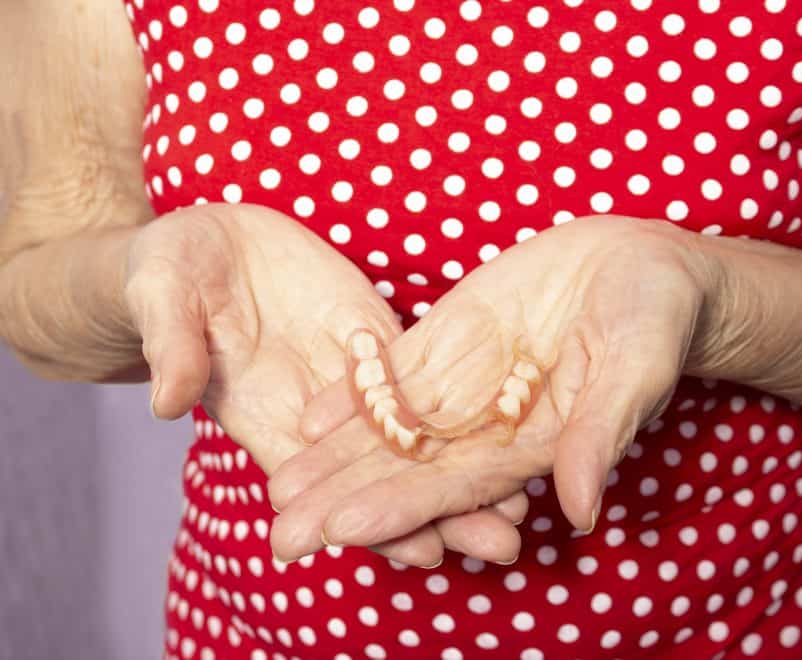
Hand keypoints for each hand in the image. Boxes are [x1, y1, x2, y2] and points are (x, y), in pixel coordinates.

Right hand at [122, 203, 525, 564]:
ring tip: (524, 502)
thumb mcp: (163, 294)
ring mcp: (350, 373)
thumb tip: (164, 400)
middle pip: (383, 472)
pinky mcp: (373, 335)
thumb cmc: (169, 270)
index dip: (370, 519)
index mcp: (263, 411)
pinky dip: (461, 404)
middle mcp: (314, 407)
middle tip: (503, 546)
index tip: (421, 553)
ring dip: (466, 468)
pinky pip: (420, 376)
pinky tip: (510, 424)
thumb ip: (172, 344)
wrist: (204, 239)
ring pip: (413, 432)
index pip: (321, 485)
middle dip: (441, 512)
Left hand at [268, 215, 714, 557]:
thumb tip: (581, 508)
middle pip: (409, 470)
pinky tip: (307, 418)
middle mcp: (489, 426)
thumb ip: (603, 430)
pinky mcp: (452, 339)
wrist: (641, 265)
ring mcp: (465, 383)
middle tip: (282, 534)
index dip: (401, 507)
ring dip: (334, 459)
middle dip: (346, 500)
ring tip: (277, 487)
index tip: (343, 528)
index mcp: (534, 445)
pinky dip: (353, 396)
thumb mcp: (636, 366)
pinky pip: (396, 374)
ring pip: (391, 430)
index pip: (458, 487)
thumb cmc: (654, 318)